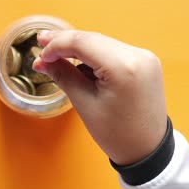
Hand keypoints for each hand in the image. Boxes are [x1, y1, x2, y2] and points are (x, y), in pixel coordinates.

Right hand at [33, 30, 166, 164]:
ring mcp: (144, 56)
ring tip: (56, 56)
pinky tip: (79, 62)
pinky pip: (113, 50)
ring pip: (101, 43)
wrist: (148, 149)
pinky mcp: (145, 61)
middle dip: (65, 42)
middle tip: (41, 43)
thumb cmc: (117, 134)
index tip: (40, 55)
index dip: (57, 45)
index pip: (83, 42)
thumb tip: (42, 61)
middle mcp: (138, 55)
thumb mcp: (84, 104)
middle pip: (92, 39)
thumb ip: (63, 75)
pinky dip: (94, 54)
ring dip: (78, 48)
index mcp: (124, 67)